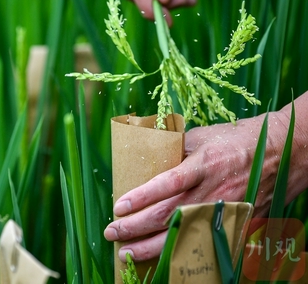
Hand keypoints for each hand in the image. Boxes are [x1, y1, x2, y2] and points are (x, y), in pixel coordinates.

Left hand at [104, 93, 307, 262]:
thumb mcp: (203, 135)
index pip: (167, 183)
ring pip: (182, 235)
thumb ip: (174, 148)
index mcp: (205, 164)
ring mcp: (224, 211)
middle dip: (135, 226)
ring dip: (151, 246)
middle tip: (111, 231)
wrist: (283, 154)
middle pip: (168, 214)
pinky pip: (203, 244)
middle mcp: (213, 190)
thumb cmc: (238, 140)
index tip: (118, 205)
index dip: (141, 196)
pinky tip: (161, 260)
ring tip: (126, 252)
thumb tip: (145, 156)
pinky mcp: (234, 224)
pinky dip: (179, 253)